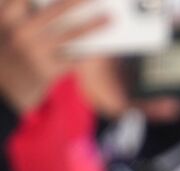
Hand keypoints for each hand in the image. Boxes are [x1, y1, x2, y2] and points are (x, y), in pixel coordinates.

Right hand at [0, 0, 107, 114]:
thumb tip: (53, 5)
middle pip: (54, 10)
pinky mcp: (46, 72)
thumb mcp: (6, 31)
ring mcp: (33, 52)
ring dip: (93, 25)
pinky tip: (102, 45)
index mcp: (6, 17)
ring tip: (110, 18)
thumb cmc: (7, 54)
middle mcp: (19, 32)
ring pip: (70, 34)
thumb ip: (21, 15)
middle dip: (77, 1)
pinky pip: (74, 58)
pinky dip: (88, 51)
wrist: (1, 94)